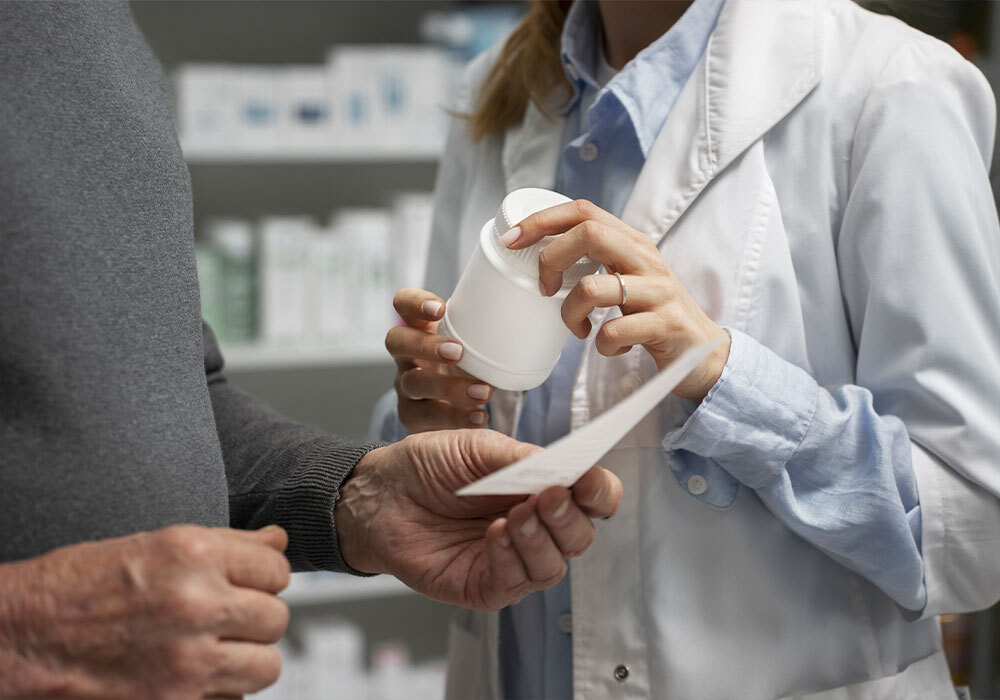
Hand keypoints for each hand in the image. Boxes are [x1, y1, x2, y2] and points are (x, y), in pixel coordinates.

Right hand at [0, 525, 290, 699]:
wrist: (17, 638)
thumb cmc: (77, 587)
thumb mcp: (154, 545)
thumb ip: (228, 545)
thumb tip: (279, 541)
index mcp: (193, 554)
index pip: (276, 568)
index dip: (263, 577)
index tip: (247, 583)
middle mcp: (195, 603)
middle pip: (276, 617)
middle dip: (255, 618)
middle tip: (225, 618)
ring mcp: (186, 660)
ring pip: (266, 665)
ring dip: (246, 659)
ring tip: (214, 649)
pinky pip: (234, 699)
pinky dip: (222, 691)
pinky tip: (192, 675)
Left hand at [336, 430, 621, 610]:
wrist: (380, 491)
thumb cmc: (429, 466)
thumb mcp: (479, 448)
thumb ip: (522, 458)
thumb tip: (564, 467)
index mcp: (543, 489)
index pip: (593, 499)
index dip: (599, 492)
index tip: (587, 479)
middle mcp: (536, 528)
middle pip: (580, 536)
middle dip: (569, 516)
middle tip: (548, 496)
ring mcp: (512, 560)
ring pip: (553, 565)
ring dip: (541, 540)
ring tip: (516, 515)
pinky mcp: (485, 587)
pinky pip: (514, 583)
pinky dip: (510, 558)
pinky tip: (494, 534)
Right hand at [386, 287, 493, 431]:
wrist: (453, 402)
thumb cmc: (467, 361)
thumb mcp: (471, 341)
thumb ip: (489, 326)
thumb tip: (537, 306)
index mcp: (418, 327)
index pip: (402, 303)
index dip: (414, 302)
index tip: (441, 309)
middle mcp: (405, 354)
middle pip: (396, 341)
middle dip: (426, 345)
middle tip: (458, 352)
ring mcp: (404, 385)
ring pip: (413, 383)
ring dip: (448, 387)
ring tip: (483, 392)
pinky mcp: (410, 414)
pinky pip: (425, 417)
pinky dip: (455, 418)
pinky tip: (480, 417)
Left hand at [506, 199, 730, 401]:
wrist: (703, 353)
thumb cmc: (652, 314)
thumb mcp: (626, 276)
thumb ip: (595, 259)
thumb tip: (538, 252)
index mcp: (631, 242)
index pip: (583, 211)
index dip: (541, 220)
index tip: (511, 241)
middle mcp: (646, 259)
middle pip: (589, 234)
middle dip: (552, 261)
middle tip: (546, 290)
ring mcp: (658, 291)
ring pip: (593, 288)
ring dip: (571, 313)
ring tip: (578, 328)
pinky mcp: (665, 324)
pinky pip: (614, 331)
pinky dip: (602, 344)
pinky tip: (611, 346)